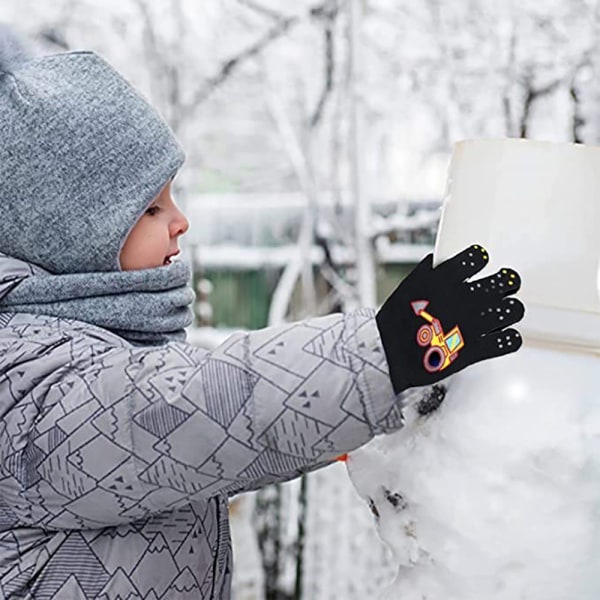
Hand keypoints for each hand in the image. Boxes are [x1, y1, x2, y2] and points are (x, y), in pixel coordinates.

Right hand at [376, 244, 524, 393]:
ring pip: (514, 310)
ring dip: (510, 309)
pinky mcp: (477, 349)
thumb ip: (427, 272)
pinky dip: (509, 338)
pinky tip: (501, 336)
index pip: (479, 257)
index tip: (480, 263)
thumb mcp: (408, 286)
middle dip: (506, 283)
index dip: (480, 259)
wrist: (389, 355)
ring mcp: (473, 324)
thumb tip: (437, 262)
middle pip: (507, 281)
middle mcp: (464, 298)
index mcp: (445, 278)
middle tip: (503, 286)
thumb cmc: (394, 322)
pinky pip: (510, 341)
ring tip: (502, 312)